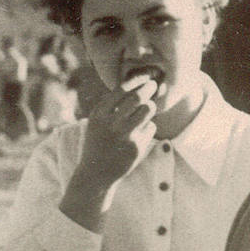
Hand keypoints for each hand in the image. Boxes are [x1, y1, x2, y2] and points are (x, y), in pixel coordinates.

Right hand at [73, 74, 159, 188]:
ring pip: (148, 110)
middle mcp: (111, 124)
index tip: (145, 77)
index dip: (136, 81)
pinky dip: (148, 127)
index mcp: (99, 114)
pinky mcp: (137, 147)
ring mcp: (125, 136)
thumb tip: (137, 84)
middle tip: (154, 85)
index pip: (121, 90)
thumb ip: (112, 105)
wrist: (96, 173)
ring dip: (150, 107)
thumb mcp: (98, 121)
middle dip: (148, 88)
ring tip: (145, 112)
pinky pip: (151, 127)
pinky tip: (138, 135)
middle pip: (138, 97)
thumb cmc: (99, 141)